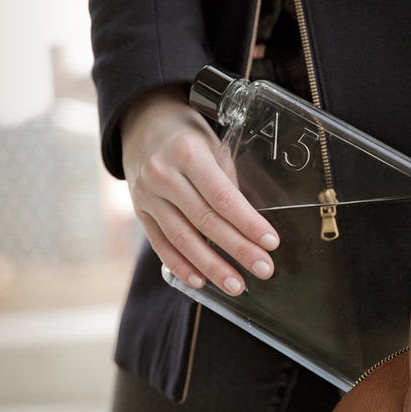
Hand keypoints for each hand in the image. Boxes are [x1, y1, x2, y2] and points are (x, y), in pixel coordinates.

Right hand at [121, 85, 279, 295]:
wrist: (142, 125)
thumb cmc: (189, 138)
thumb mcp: (213, 147)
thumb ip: (228, 184)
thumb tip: (253, 227)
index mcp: (187, 153)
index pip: (222, 196)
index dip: (248, 223)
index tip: (271, 243)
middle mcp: (163, 175)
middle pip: (205, 221)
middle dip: (238, 249)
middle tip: (264, 269)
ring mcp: (146, 196)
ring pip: (182, 238)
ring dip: (212, 267)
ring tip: (237, 285)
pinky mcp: (139, 212)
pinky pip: (161, 244)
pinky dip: (181, 265)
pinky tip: (201, 281)